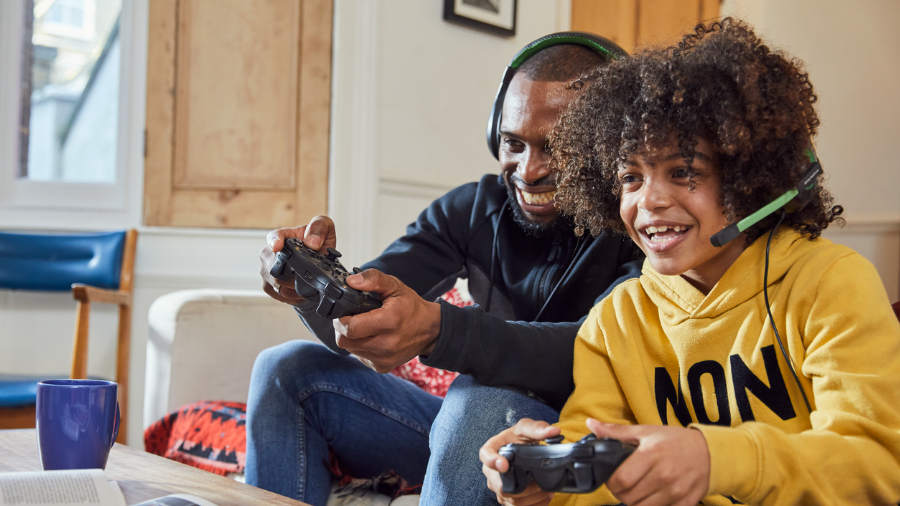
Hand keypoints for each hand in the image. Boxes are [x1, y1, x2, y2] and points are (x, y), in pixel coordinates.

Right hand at [260, 216, 336, 305]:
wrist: (317, 262)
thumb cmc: (318, 243)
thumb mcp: (325, 228)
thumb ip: (319, 228)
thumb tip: (312, 242)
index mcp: (284, 235)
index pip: (274, 236)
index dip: (274, 242)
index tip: (277, 247)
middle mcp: (270, 252)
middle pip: (274, 266)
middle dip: (293, 275)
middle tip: (309, 276)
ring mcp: (267, 268)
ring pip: (276, 283)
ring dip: (294, 287)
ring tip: (308, 284)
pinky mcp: (268, 283)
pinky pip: (277, 294)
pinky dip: (291, 296)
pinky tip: (301, 291)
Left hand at [332, 269, 440, 371]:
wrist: (431, 330)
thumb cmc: (411, 307)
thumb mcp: (395, 286)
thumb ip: (373, 279)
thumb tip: (351, 281)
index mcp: (388, 322)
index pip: (350, 328)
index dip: (341, 320)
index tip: (344, 313)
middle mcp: (386, 344)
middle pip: (345, 342)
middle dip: (343, 329)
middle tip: (351, 319)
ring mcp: (384, 358)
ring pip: (350, 350)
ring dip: (352, 339)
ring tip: (364, 328)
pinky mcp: (383, 367)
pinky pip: (360, 357)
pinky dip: (361, 348)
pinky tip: (371, 338)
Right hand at [479, 418, 558, 505]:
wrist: (522, 450)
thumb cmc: (519, 438)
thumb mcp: (526, 428)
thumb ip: (538, 428)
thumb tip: (553, 431)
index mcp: (492, 449)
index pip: (485, 455)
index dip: (492, 461)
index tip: (504, 464)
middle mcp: (491, 471)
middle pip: (500, 485)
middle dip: (524, 487)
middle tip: (540, 482)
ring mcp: (498, 487)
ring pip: (512, 500)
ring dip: (533, 497)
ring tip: (547, 489)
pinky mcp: (507, 499)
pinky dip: (535, 504)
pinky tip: (544, 496)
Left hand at [588, 418, 709, 505]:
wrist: (710, 453)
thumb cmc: (675, 441)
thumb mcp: (646, 431)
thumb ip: (616, 432)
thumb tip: (591, 424)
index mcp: (652, 454)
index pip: (620, 479)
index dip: (610, 481)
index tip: (611, 477)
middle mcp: (664, 474)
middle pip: (629, 497)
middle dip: (621, 493)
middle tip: (623, 484)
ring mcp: (676, 491)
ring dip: (635, 501)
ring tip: (637, 490)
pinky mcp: (685, 504)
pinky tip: (652, 497)